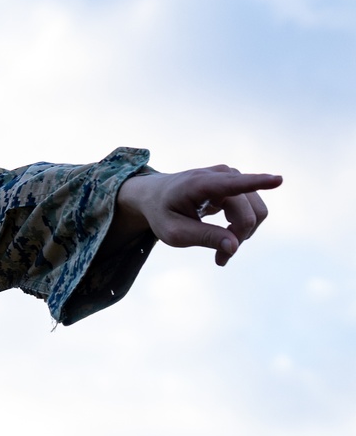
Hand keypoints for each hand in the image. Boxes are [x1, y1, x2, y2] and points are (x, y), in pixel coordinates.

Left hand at [114, 165, 281, 265]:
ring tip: (221, 251)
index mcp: (201, 184)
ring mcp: (233, 178)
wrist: (157, 195)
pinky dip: (243, 229)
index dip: (258, 183)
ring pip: (256, 213)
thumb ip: (204, 237)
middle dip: (239, 240)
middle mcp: (223, 174)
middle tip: (220, 261)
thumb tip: (234, 246)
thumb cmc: (163, 213)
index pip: (234, 184)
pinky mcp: (237, 186)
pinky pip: (252, 211)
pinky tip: (226, 237)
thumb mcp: (175, 233)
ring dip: (243, 235)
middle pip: (249, 214)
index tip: (279, 180)